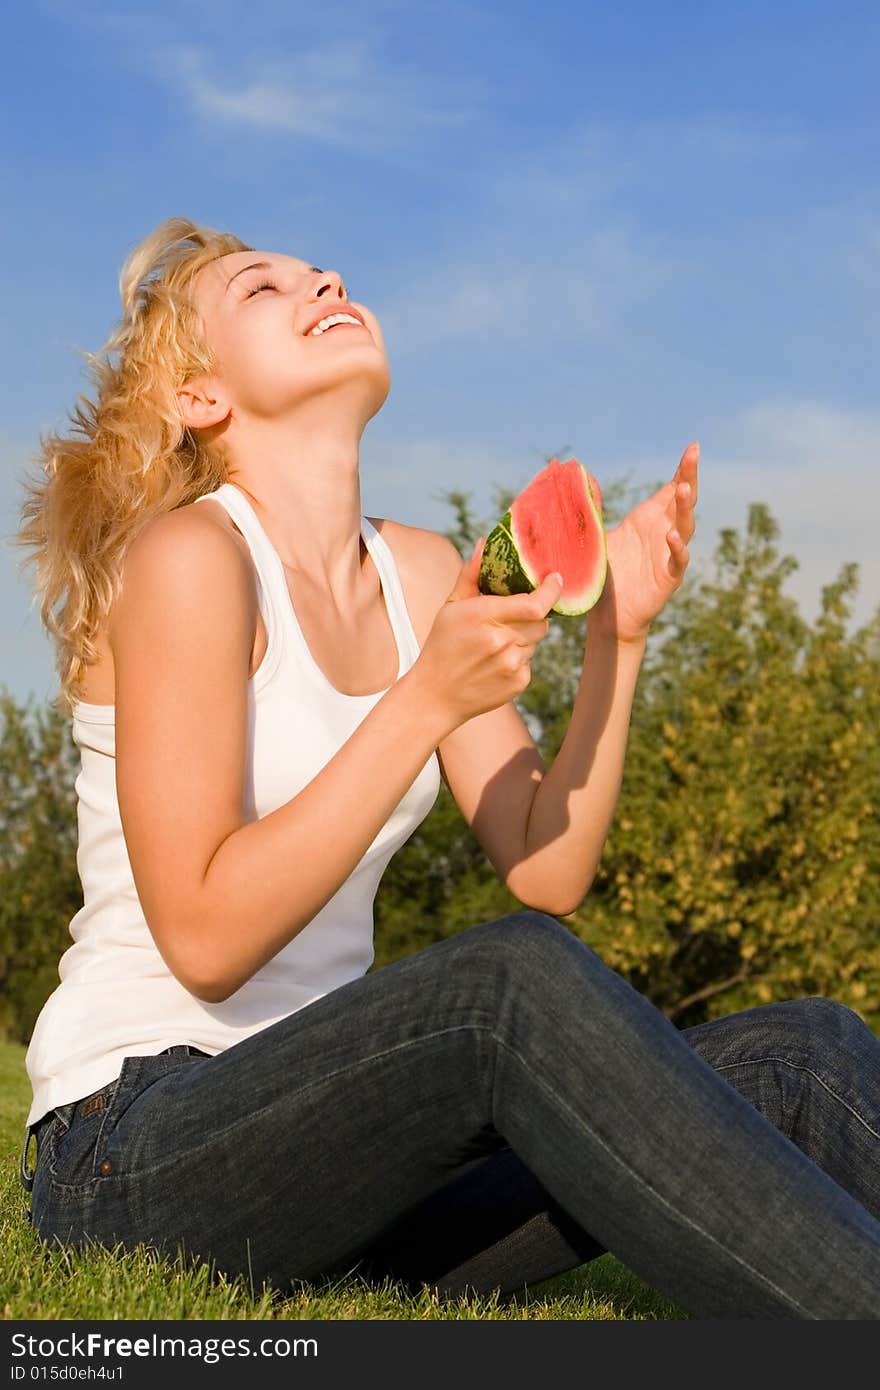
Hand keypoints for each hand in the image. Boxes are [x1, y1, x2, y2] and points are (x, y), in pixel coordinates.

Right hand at [415, 537, 562, 732]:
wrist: (435, 695)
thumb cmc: (442, 645)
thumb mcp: (451, 607)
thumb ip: (471, 575)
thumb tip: (484, 543)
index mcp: (484, 617)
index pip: (535, 604)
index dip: (551, 591)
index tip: (555, 579)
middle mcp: (501, 641)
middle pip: (541, 621)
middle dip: (533, 615)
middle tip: (512, 617)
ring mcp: (511, 664)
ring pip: (535, 641)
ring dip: (523, 637)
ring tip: (494, 644)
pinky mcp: (518, 683)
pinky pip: (529, 662)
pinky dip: (518, 659)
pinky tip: (494, 663)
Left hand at [588, 442, 699, 644]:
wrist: (608, 615)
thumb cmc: (605, 574)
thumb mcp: (596, 535)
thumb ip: (593, 506)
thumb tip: (583, 474)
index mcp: (649, 519)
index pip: (671, 489)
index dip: (683, 469)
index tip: (693, 447)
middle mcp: (663, 533)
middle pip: (683, 502)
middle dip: (689, 478)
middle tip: (692, 457)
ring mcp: (669, 554)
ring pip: (685, 527)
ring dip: (685, 508)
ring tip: (683, 489)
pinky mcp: (669, 578)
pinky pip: (678, 560)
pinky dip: (678, 548)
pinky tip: (671, 536)